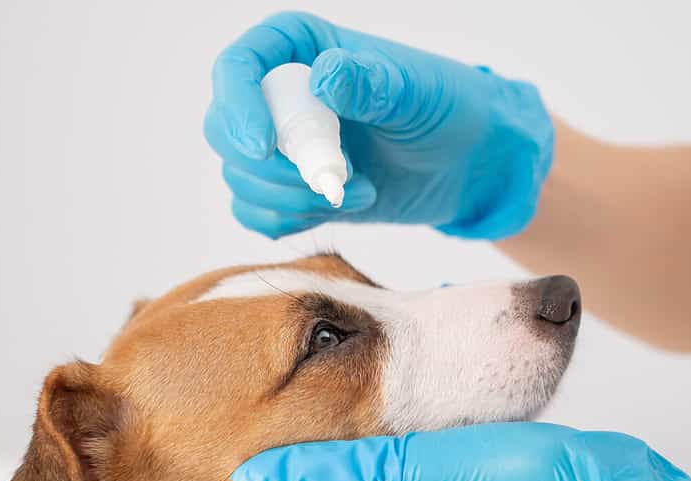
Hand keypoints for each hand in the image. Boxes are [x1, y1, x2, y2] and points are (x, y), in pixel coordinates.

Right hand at [205, 12, 552, 238]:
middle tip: (326, 181)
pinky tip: (345, 207)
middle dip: (267, 168)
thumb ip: (371, 83)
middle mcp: (278, 94)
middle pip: (224, 130)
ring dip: (292, 199)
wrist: (465, 164)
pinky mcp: (290, 189)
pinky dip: (292, 221)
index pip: (237, 67)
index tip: (264, 147)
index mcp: (299, 49)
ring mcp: (281, 145)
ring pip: (241, 180)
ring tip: (360, 190)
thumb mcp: (415, 92)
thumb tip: (325, 76)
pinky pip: (256, 214)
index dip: (238, 107)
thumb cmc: (445, 110)